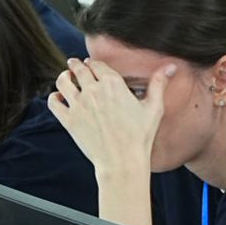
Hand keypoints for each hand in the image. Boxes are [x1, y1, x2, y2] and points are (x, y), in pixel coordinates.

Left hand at [48, 58, 171, 176]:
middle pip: (78, 69)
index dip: (94, 63)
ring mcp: (78, 104)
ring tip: (67, 78)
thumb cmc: (141, 136)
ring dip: (64, 77)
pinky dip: (55, 97)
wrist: (122, 161)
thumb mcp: (154, 108)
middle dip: (76, 65)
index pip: (97, 64)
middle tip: (75, 65)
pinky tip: (60, 98)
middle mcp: (92, 90)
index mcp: (113, 84)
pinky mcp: (68, 119)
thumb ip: (159, 84)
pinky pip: (53, 101)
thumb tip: (171, 66)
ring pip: (63, 81)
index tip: (92, 64)